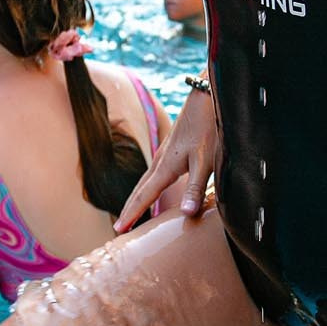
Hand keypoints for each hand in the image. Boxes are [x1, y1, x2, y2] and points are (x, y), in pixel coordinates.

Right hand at [115, 84, 217, 229]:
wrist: (208, 96)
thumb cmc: (208, 127)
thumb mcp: (205, 161)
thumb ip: (195, 188)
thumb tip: (184, 214)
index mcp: (165, 166)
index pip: (144, 196)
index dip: (132, 213)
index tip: (118, 229)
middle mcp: (161, 161)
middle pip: (140, 189)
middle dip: (129, 208)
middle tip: (118, 227)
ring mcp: (166, 153)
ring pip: (146, 180)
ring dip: (138, 197)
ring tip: (132, 212)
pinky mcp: (174, 148)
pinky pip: (155, 173)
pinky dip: (149, 186)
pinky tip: (154, 188)